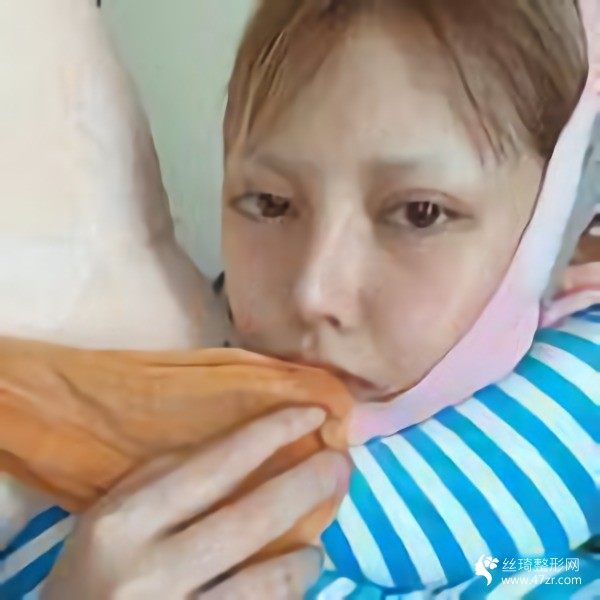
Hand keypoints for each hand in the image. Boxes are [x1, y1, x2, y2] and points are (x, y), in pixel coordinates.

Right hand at [42, 408, 349, 598]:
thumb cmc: (93, 572)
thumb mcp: (111, 514)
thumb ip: (165, 476)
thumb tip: (244, 442)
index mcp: (125, 522)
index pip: (214, 465)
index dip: (272, 434)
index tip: (313, 414)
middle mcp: (150, 572)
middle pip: (251, 519)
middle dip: (307, 485)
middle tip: (341, 466)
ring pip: (267, 581)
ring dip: (305, 556)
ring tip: (316, 543)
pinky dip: (288, 593)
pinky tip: (295, 578)